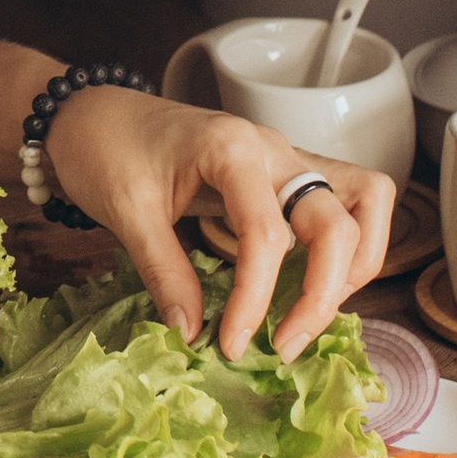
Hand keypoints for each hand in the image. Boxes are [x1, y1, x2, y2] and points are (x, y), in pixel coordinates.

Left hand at [42, 84, 394, 363]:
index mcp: (232, 149)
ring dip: (354, 265)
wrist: (90, 112)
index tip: (232, 345)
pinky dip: (343, 248)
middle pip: (339, 222)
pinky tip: (307, 285)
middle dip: (323, 294)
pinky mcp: (284, 174)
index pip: (266, 236)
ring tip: (310, 312)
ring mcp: (286, 159)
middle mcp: (274, 149)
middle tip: (284, 344)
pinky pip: (342, 204)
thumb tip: (193, 334)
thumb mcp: (126, 212)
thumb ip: (165, 273)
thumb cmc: (105, 148)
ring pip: (366, 203)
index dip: (255, 301)